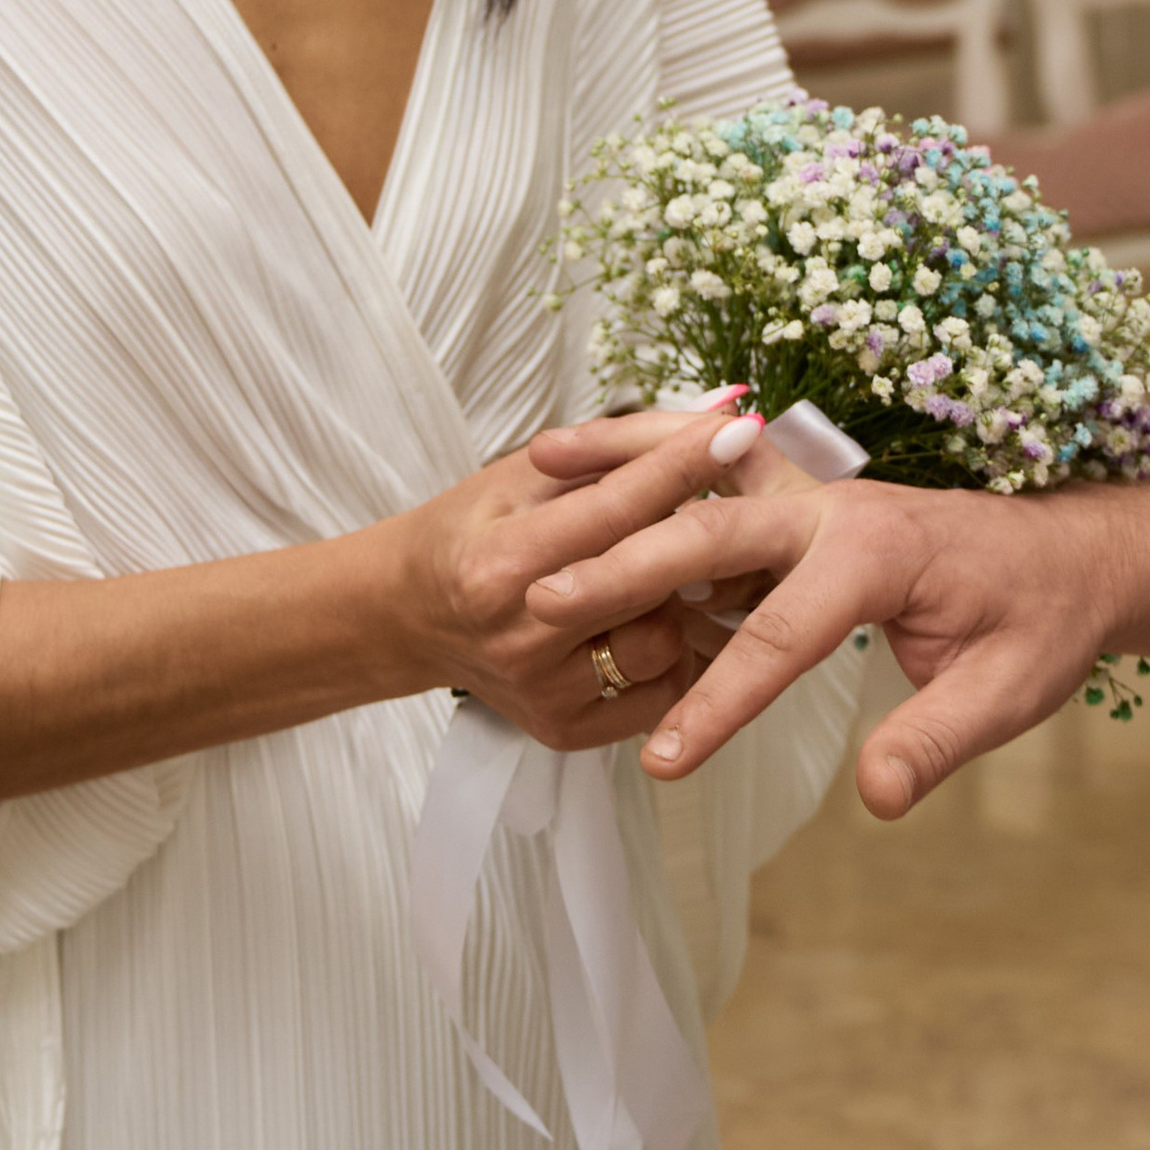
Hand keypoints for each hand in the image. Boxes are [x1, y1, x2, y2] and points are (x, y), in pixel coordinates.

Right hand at [368, 404, 777, 749]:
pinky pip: (657, 693)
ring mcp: (544, 692)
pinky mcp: (564, 729)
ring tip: (666, 572)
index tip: (738, 430)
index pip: (615, 509)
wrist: (411, 616)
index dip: (682, 465)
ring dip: (679, 601)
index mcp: (501, 563)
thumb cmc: (470, 532)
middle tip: (734, 500)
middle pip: (647, 580)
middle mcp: (522, 637)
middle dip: (697, 533)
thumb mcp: (517, 478)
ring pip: (663, 642)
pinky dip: (671, 654)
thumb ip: (603, 456)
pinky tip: (657, 619)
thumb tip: (703, 419)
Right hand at [526, 419, 1127, 814]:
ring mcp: (813, 497)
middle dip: (626, 567)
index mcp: (880, 554)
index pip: (783, 637)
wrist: (1074, 554)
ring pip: (702, 481)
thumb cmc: (1043, 622)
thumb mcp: (1012, 691)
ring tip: (538, 486)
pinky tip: (582, 466)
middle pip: (712, 530)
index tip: (662, 763)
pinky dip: (649, 468)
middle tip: (545, 603)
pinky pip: (714, 481)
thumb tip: (875, 798)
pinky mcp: (800, 503)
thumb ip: (937, 740)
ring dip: (624, 482)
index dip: (720, 705)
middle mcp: (835, 509)